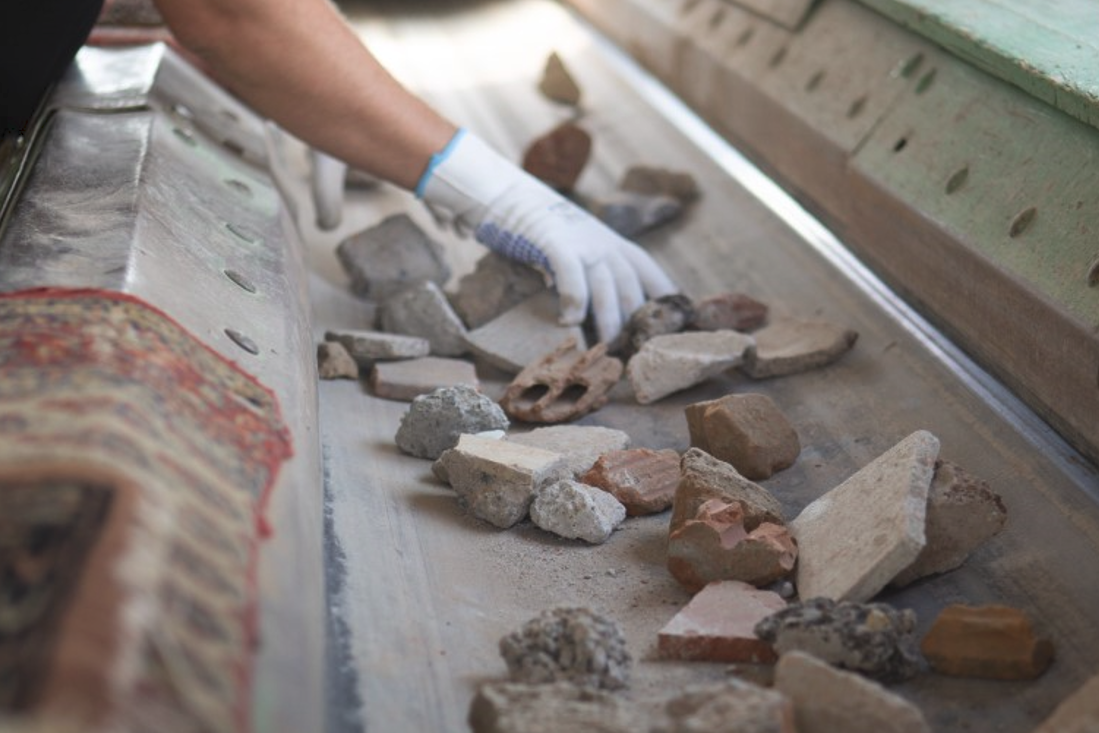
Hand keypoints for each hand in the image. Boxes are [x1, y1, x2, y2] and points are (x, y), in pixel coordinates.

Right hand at [418, 130, 676, 342]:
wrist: (509, 196)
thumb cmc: (542, 231)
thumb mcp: (578, 248)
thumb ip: (592, 275)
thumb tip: (601, 315)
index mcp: (613, 244)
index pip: (650, 272)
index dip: (664, 298)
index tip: (671, 324)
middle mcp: (604, 243)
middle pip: (631, 286)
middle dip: (635, 321)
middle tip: (633, 351)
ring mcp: (582, 242)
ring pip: (607, 287)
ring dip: (609, 320)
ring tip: (607, 346)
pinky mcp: (556, 243)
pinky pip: (572, 276)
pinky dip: (574, 301)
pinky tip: (568, 322)